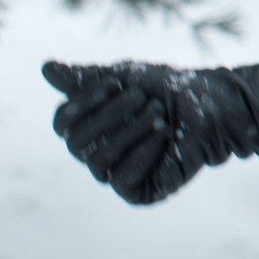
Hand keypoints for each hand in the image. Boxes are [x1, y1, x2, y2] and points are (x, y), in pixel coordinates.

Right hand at [43, 59, 201, 205]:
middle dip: (109, 116)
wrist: (213, 106)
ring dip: (130, 132)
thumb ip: (84, 77)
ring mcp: (115, 173)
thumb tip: (44, 67)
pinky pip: (121, 180)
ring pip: (97, 163)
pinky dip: (141, 154)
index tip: (113, 83)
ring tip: (159, 113)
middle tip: (143, 97)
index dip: (80, 104)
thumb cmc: (169, 89)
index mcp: (89, 125)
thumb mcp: (126, 76)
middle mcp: (96, 151)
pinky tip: (162, 136)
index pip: (62, 123)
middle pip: (75, 144)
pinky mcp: (137, 191)